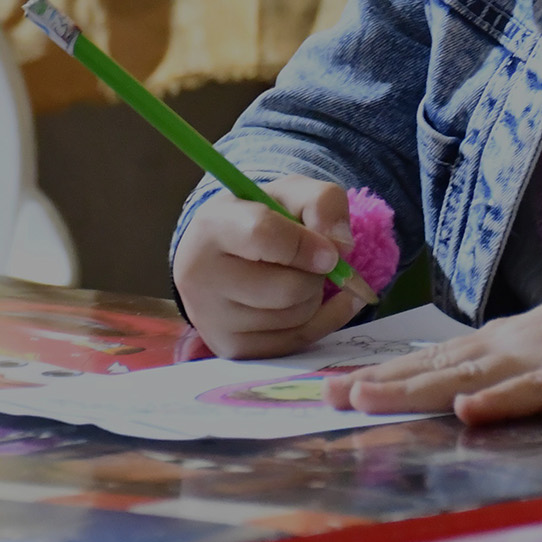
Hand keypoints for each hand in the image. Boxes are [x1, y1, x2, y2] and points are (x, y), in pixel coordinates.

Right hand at [172, 177, 366, 357]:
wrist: (224, 253)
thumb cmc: (261, 217)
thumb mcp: (291, 193)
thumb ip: (322, 202)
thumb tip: (342, 245)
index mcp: (212, 226)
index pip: (263, 235)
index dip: (307, 245)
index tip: (330, 251)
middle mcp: (200, 277)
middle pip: (287, 289)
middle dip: (315, 275)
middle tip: (313, 261)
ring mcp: (211, 319)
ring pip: (295, 317)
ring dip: (314, 296)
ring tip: (299, 276)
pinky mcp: (230, 348)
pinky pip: (296, 342)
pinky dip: (321, 321)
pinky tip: (324, 302)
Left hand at [325, 274, 541, 424]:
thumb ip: (533, 368)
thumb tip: (488, 387)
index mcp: (524, 332)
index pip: (447, 353)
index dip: (395, 368)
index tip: (345, 383)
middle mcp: (528, 335)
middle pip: (444, 360)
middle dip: (385, 379)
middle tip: (328, 395)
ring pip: (474, 372)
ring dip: (417, 387)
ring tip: (366, 400)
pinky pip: (538, 389)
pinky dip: (501, 399)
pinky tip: (467, 409)